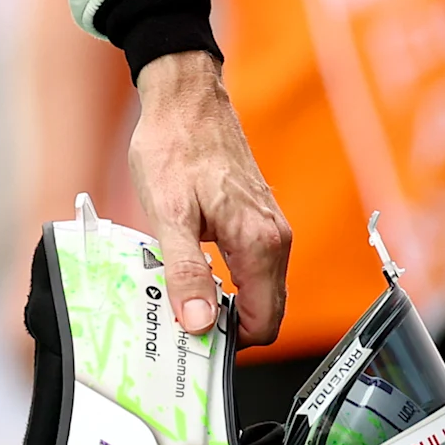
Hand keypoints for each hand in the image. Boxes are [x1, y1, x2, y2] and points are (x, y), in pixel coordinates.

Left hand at [131, 49, 289, 346]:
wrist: (185, 100)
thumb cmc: (175, 147)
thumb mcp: (169, 214)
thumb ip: (186, 272)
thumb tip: (199, 323)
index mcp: (260, 245)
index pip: (265, 322)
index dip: (233, 342)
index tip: (197, 344)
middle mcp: (274, 239)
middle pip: (264, 309)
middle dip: (228, 326)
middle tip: (182, 325)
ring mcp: (268, 227)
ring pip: (256, 286)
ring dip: (224, 300)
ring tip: (180, 298)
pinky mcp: (255, 217)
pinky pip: (248, 264)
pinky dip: (225, 277)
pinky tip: (190, 269)